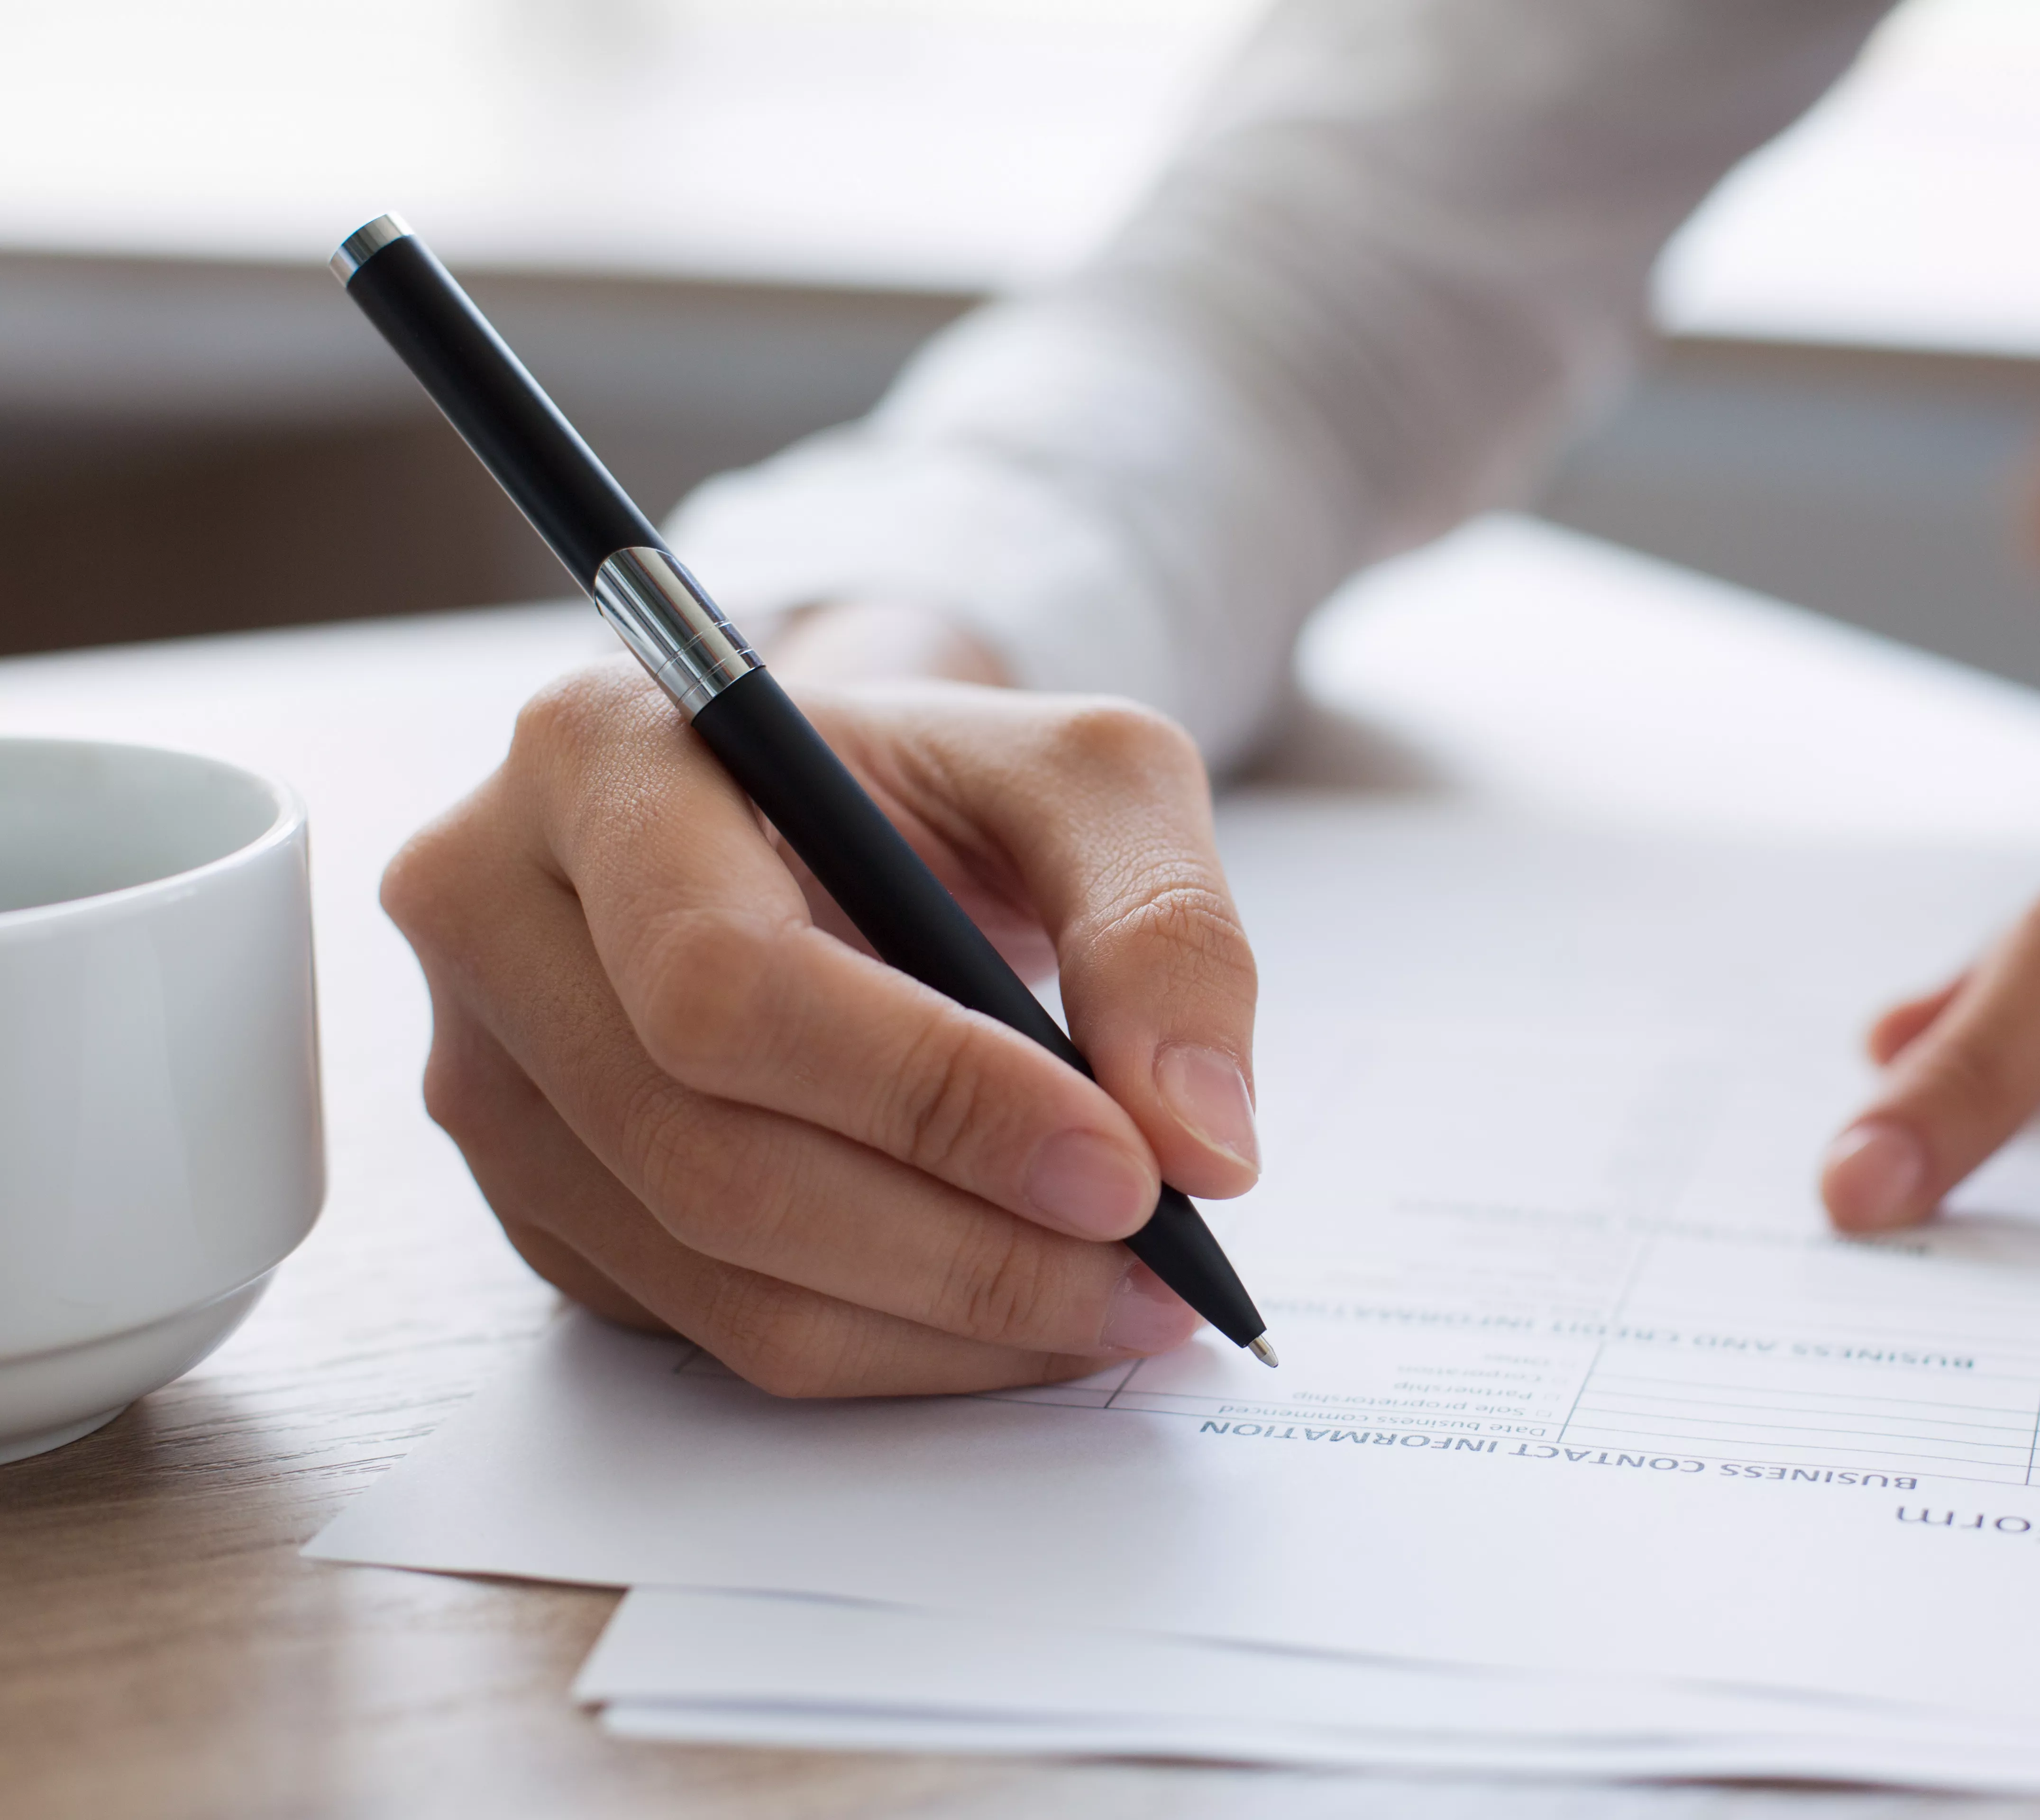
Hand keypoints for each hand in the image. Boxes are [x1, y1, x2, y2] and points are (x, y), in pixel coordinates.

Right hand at [384, 660, 1260, 1395]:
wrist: (841, 821)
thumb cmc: (945, 784)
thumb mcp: (1092, 778)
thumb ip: (1164, 926)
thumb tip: (1200, 1141)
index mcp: (593, 755)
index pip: (727, 981)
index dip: (932, 1099)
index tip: (1128, 1172)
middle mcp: (491, 912)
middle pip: (707, 1152)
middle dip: (962, 1243)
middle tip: (1154, 1272)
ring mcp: (491, 1072)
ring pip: (713, 1270)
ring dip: (944, 1322)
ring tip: (1122, 1303)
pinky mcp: (541, 1198)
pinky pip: (711, 1327)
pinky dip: (893, 1346)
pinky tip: (1016, 1313)